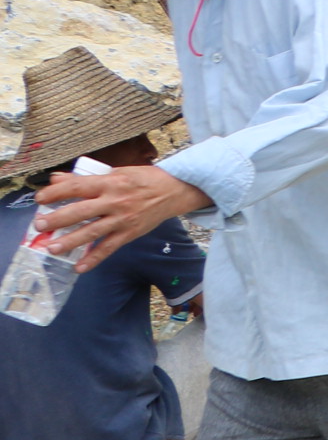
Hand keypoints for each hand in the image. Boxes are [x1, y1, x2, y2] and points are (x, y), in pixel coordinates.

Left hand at [34, 165, 210, 272]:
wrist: (175, 191)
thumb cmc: (144, 179)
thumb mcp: (116, 172)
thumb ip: (86, 178)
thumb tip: (57, 179)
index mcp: (110, 182)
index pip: (77, 187)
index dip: (56, 193)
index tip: (40, 198)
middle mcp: (115, 200)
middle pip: (80, 211)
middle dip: (57, 219)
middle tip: (39, 225)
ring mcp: (122, 219)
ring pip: (92, 232)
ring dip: (70, 241)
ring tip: (51, 248)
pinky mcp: (130, 233)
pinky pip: (109, 248)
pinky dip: (94, 258)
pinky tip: (79, 267)